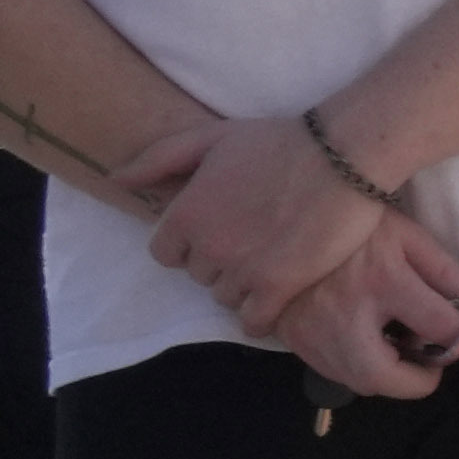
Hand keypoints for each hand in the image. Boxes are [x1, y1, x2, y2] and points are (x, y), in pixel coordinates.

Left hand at [130, 104, 458, 351]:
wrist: (343, 156)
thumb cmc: (278, 142)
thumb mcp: (211, 138)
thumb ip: (159, 159)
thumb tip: (115, 179)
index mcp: (186, 215)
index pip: (165, 254)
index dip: (190, 245)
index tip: (218, 232)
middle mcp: (207, 247)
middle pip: (200, 276)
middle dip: (220, 263)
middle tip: (252, 243)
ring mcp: (242, 270)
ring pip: (226, 298)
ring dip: (243, 286)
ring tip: (269, 265)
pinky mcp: (279, 286)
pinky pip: (254, 320)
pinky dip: (260, 316)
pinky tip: (274, 300)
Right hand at [261, 196, 458, 400]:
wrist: (288, 217)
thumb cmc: (357, 223)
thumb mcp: (408, 236)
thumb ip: (448, 273)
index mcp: (383, 280)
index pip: (439, 327)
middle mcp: (345, 312)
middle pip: (386, 376)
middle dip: (418, 381)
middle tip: (433, 364)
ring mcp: (312, 329)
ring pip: (356, 381)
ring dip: (389, 376)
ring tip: (401, 347)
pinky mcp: (291, 337)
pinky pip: (332, 370)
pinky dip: (359, 368)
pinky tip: (370, 342)